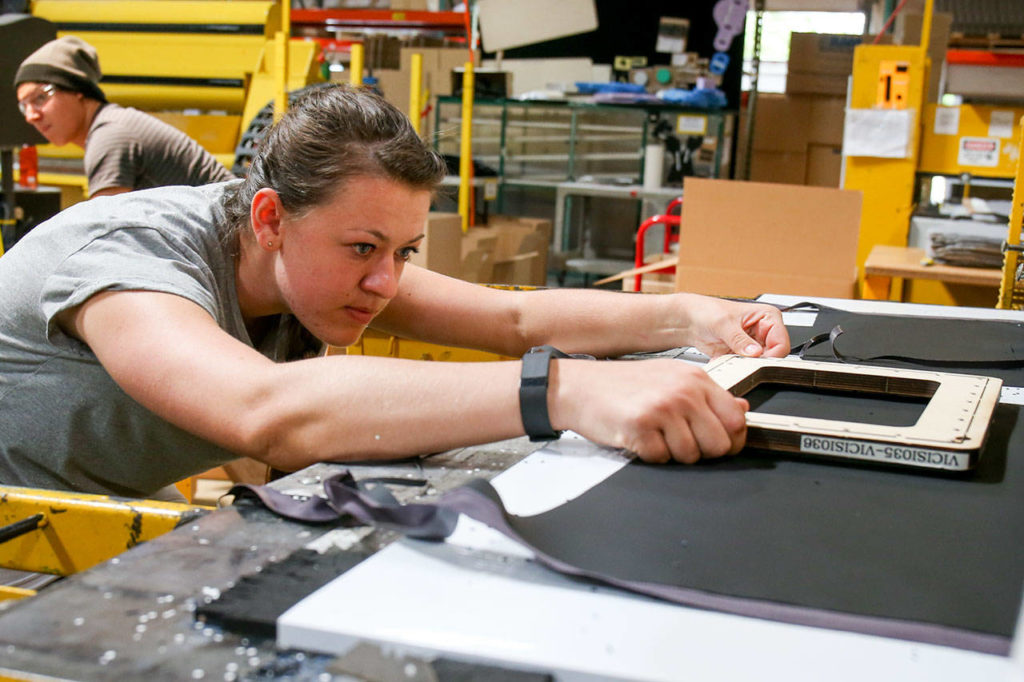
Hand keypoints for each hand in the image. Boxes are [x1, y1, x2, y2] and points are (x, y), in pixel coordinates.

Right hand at [551, 358, 747, 463]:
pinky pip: (660, 458)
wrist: (579, 386)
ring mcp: (662, 409)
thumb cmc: (623, 384)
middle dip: (702, 452)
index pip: (736, 419)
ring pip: (690, 456)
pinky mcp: (640, 427)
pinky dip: (650, 455)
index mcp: (695, 378)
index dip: (731, 439)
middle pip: (719, 444)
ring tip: (654, 435)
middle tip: (679, 442)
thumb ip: (707, 395)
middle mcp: (682, 391)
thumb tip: (741, 410)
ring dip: (672, 454)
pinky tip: (638, 437)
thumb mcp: (670, 377)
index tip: (719, 443)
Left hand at [681, 295, 789, 358]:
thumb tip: (754, 353)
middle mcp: (764, 331)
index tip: (758, 362)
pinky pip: (745, 368)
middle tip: (741, 362)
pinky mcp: (743, 355)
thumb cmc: (707, 311)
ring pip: (759, 364)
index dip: (772, 355)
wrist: (690, 320)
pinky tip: (725, 361)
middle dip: (757, 362)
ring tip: (730, 358)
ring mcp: (754, 344)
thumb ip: (739, 340)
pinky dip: (735, 368)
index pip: (781, 343)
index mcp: (768, 317)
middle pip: (772, 356)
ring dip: (745, 366)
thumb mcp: (724, 324)